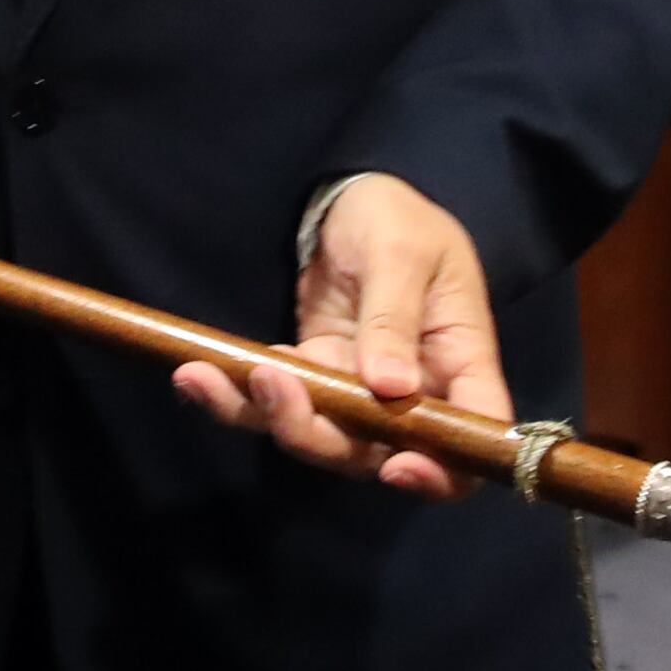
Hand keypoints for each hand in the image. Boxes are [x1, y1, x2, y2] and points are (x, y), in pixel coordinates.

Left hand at [173, 174, 510, 498]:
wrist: (350, 198)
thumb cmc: (397, 218)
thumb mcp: (402, 251)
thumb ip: (393, 317)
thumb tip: (392, 389)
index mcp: (461, 361)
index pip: (473, 437)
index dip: (443, 472)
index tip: (398, 465)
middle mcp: (417, 393)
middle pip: (380, 453)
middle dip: (321, 436)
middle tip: (271, 385)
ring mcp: (362, 393)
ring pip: (321, 438)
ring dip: (267, 418)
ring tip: (210, 377)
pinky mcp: (314, 378)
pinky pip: (277, 406)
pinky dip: (236, 398)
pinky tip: (197, 375)